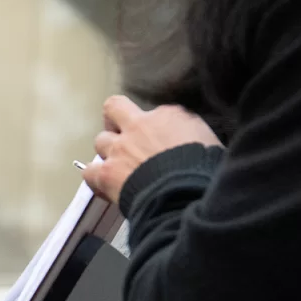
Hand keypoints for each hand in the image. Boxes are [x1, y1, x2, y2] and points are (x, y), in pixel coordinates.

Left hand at [83, 96, 220, 202]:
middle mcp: (139, 125)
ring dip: (108, 152)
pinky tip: (105, 186)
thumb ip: (192, 135)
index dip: (155, 127)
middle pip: (114, 108)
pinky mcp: (106, 172)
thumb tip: (188, 142)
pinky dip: (96, 178)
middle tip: (123, 137)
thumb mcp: (211, 142)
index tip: (161, 141)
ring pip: (101, 140)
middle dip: (116, 120)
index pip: (157, 113)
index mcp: (170, 115)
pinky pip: (89, 171)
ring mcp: (119, 148)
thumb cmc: (207, 168)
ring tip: (118, 167)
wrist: (187, 192)